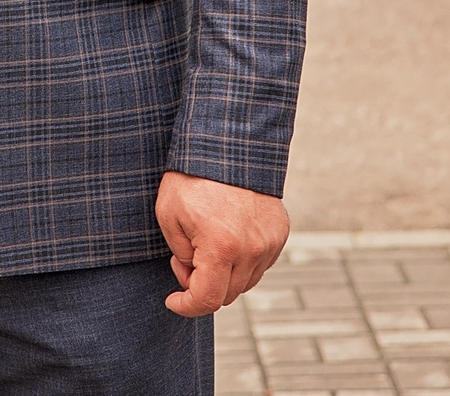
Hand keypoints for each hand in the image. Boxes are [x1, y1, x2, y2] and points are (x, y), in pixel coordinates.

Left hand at [156, 170, 289, 315]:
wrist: (227, 143)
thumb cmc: (191, 176)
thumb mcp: (168, 215)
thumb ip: (181, 256)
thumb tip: (193, 274)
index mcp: (222, 247)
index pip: (208, 299)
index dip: (187, 306)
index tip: (173, 301)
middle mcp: (252, 250)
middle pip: (227, 295)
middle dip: (201, 286)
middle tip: (185, 260)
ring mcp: (270, 242)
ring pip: (245, 282)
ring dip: (223, 275)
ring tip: (205, 244)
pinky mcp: (280, 233)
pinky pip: (260, 264)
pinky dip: (242, 262)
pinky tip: (225, 239)